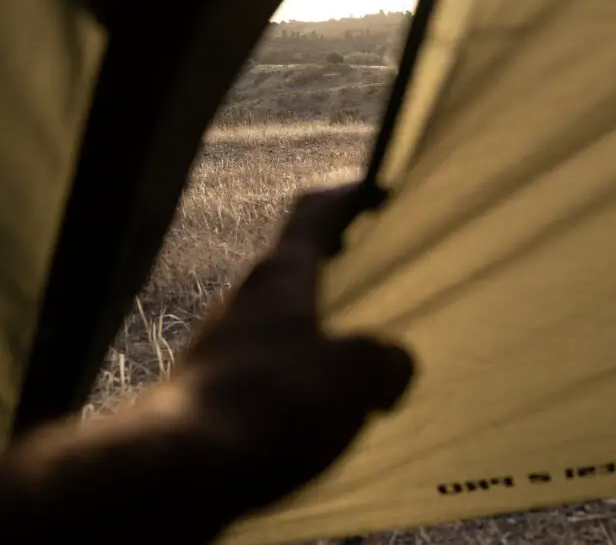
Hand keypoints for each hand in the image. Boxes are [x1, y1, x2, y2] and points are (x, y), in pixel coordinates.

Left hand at [156, 181, 413, 514]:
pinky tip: (320, 408)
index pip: (314, 212)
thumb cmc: (274, 401)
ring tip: (357, 352)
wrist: (179, 471)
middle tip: (377, 277)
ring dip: (316, 325)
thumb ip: (387, 360)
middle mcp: (244, 300)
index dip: (348, 196)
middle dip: (336, 267)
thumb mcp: (359, 373)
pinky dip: (297, 373)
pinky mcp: (207, 393)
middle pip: (293, 266)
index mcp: (281, 275)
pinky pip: (265, 369)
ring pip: (278, 321)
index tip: (375, 188)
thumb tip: (393, 368)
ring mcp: (219, 347)